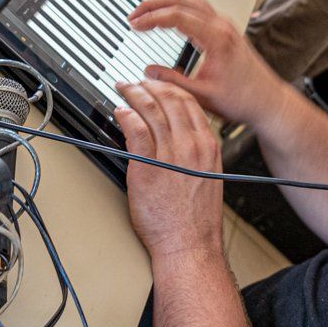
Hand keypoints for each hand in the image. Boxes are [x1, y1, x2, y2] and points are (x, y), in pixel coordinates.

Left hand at [114, 80, 223, 261]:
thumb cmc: (196, 220)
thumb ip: (197, 154)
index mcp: (207, 146)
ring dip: (134, 95)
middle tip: (137, 82)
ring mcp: (169, 155)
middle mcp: (191, 146)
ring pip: (151, 111)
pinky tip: (120, 112)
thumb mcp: (207, 177)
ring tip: (124, 89)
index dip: (170, 89)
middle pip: (169, 101)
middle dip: (150, 86)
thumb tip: (181, 139)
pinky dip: (126, 115)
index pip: (189, 103)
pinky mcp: (147, 166)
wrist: (189, 244)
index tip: (159, 85)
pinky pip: (135, 129)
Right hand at [127, 0, 287, 125]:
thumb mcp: (202, 96)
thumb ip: (172, 82)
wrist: (266, 101)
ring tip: (146, 11)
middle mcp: (222, 26)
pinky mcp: (225, 29)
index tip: (135, 24)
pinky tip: (167, 15)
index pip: (177, 15)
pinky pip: (198, 7)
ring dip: (166, 1)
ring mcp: (225, 25)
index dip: (152, 18)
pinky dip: (178, 6)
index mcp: (216, 38)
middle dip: (154, 3)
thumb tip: (148, 72)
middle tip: (134, 14)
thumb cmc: (243, 99)